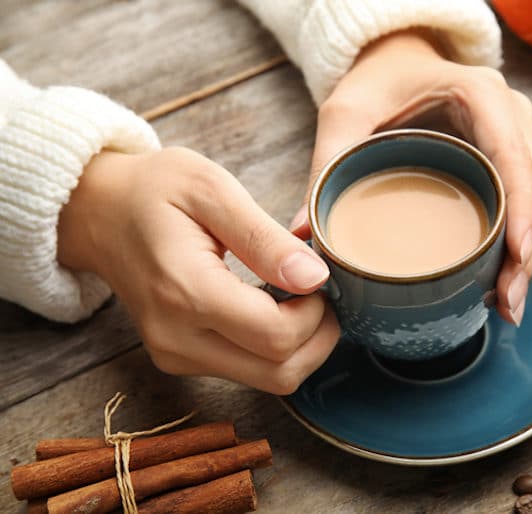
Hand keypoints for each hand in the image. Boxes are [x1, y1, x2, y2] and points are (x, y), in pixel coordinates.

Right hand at [58, 148, 339, 394]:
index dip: (315, 312)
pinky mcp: (180, 360)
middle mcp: (177, 337)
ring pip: (269, 380)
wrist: (100, 212)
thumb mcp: (212, 190)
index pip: (277, 335)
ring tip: (297, 297)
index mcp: (186, 292)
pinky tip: (272, 308)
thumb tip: (315, 278)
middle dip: (317, 336)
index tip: (317, 276)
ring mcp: (176, 355)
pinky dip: (275, 349)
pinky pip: (249, 372)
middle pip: (279, 373)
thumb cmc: (154, 191)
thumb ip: (265, 239)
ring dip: (301, 346)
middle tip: (319, 292)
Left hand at [291, 30, 531, 325]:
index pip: (514, 158)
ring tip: (506, 306)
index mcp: (481, 95)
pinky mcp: (504, 158)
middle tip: (508, 304)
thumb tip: (307, 234)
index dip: (521, 211)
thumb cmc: (374, 82)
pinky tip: (500, 284)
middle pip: (531, 189)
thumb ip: (327, 164)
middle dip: (524, 251)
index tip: (514, 259)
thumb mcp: (346, 113)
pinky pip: (519, 201)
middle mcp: (510, 115)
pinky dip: (513, 243)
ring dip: (523, 256)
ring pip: (530, 201)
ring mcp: (513, 137)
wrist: (396, 61)